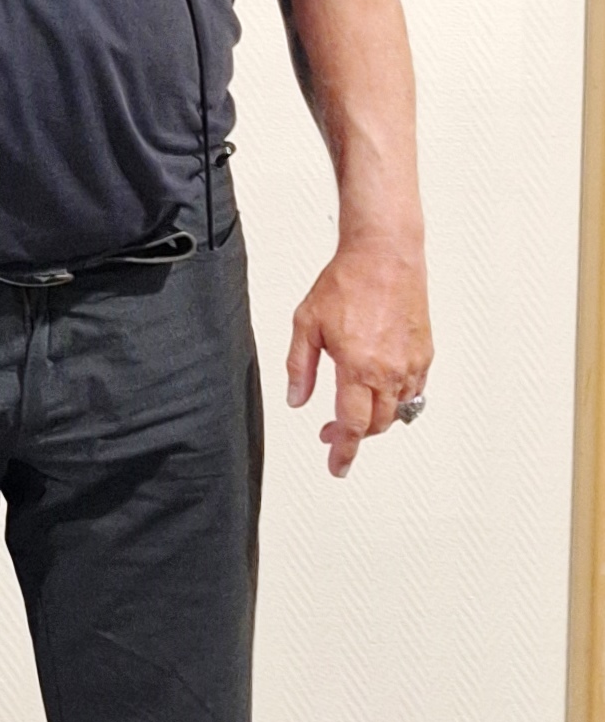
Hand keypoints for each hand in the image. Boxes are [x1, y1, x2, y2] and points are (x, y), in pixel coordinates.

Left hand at [286, 241, 431, 476]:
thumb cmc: (347, 282)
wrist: (384, 255)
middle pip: (375, 424)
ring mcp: (411, 363)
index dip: (342, 451)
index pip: (351, 426)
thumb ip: (299, 367)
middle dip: (353, 435)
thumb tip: (296, 400)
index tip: (337, 466)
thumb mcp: (306, 324)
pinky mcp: (424, 353)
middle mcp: (390, 371)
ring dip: (375, 418)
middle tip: (331, 432)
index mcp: (358, 367)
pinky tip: (380, 390)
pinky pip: (414, 391)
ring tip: (354, 408)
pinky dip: (396, 399)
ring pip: (397, 411)